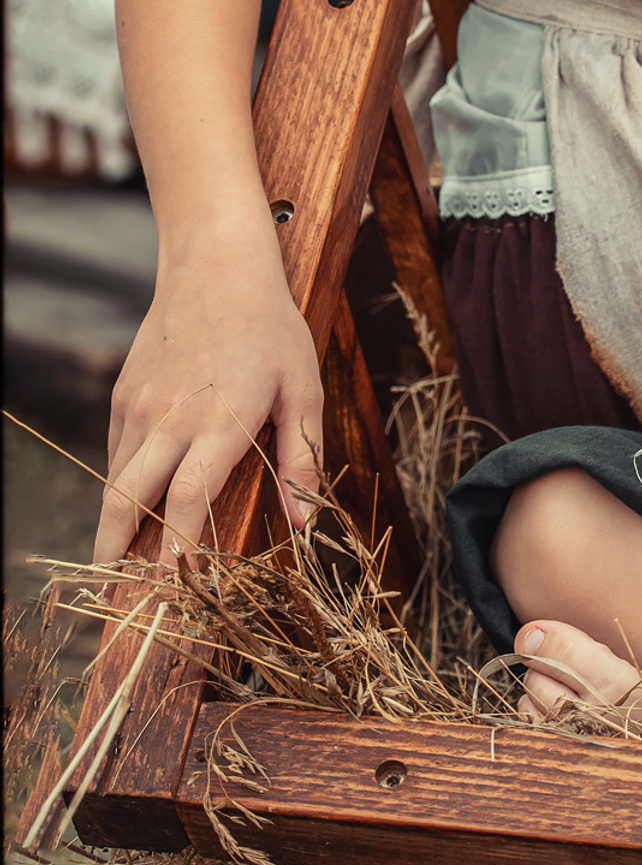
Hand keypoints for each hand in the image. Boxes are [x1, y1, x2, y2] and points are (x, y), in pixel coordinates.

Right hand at [95, 216, 323, 564]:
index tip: (175, 589)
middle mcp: (170, 421)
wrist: (216, 267)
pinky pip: (117, 452)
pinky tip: (134, 501)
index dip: (178, 552)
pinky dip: (120, 483)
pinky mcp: (124, 395)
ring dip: (113, 525)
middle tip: (118, 596)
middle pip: (129, 503)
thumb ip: (302, 458)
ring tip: (116, 564)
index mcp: (220, 423)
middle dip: (119, 555)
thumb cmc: (271, 329)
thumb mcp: (304, 389)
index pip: (190, 503)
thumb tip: (305, 523)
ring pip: (116, 481)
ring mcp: (139, 408)